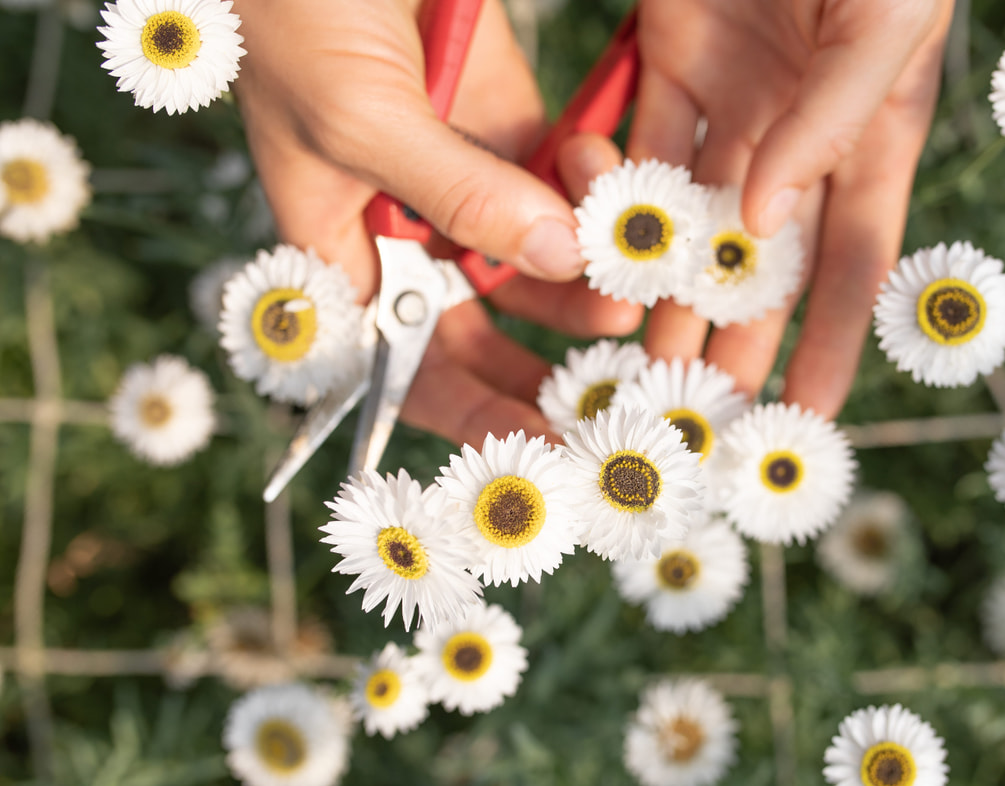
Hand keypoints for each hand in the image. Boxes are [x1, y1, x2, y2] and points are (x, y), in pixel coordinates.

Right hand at [234, 0, 641, 446]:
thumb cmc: (295, 16)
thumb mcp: (361, 119)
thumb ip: (459, 195)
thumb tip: (556, 256)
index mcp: (343, 251)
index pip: (402, 361)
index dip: (464, 411)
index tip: (534, 446)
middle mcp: (407, 230)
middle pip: (483, 326)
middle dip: (544, 360)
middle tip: (610, 395)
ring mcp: (465, 180)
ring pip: (537, 261)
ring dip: (585, 279)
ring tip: (632, 291)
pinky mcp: (511, 126)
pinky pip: (563, 186)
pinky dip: (592, 192)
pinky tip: (615, 192)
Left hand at [617, 0, 951, 415]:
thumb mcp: (883, 21)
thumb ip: (833, 120)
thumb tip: (766, 224)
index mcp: (871, 131)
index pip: (853, 260)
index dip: (833, 340)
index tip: (807, 417)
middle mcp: (800, 133)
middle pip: (764, 260)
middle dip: (737, 337)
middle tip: (703, 415)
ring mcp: (733, 101)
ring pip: (692, 218)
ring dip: (666, 289)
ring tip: (638, 361)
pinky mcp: (669, 62)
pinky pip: (637, 145)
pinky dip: (618, 199)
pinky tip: (597, 255)